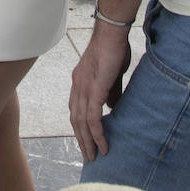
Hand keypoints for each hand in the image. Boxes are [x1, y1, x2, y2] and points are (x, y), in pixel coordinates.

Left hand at [69, 26, 132, 161]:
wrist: (112, 33)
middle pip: (75, 119)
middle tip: (88, 156)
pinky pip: (92, 119)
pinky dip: (97, 135)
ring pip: (81, 123)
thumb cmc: (114, 48)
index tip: (85, 139)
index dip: (79, 125)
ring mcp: (83, 88)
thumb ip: (110, 91)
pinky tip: (103, 146)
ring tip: (94, 157)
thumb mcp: (112, 74)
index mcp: (79, 80)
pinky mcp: (93, 91)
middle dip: (81, 139)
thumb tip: (112, 107)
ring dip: (87, 142)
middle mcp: (77, 86)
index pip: (75, 108)